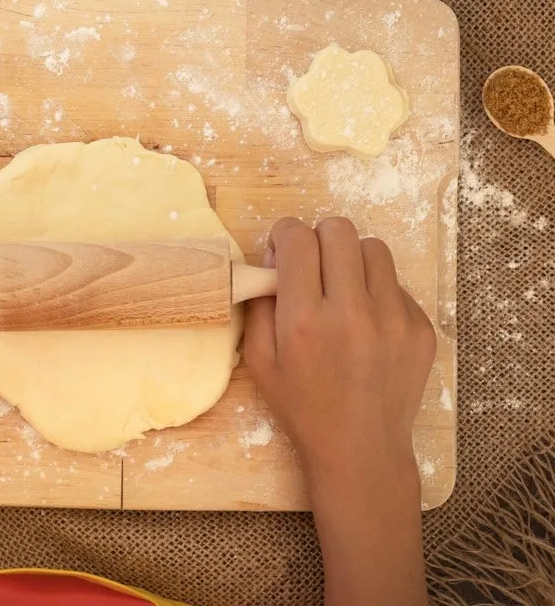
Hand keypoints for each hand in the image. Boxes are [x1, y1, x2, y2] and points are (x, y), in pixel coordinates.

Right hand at [243, 217, 435, 605]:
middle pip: (337, 229)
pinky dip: (376, 291)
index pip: (298, 238)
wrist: (361, 451)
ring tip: (343, 287)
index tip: (283, 250)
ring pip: (373, 247)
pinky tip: (367, 322)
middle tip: (312, 264)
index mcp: (305, 319)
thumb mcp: (260, 361)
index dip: (284, 234)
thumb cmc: (302, 407)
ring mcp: (394, 318)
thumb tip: (271, 263)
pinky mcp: (421, 328)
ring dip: (351, 258)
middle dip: (317, 238)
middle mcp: (352, 311)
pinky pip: (396, 283)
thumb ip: (259, 305)